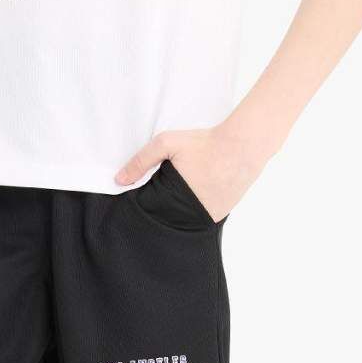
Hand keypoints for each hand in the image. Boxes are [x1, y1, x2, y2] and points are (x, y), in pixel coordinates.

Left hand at [114, 122, 267, 220]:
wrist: (242, 146)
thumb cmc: (205, 143)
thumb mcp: (166, 142)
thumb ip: (141, 160)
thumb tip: (119, 180)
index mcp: (172, 199)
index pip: (149, 211)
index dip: (145, 200)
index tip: (146, 191)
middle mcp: (188, 215)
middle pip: (165, 217)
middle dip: (162, 206)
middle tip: (169, 187)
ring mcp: (205, 219)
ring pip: (183, 220)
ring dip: (179, 210)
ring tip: (185, 189)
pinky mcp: (219, 217)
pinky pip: (200, 218)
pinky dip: (195, 210)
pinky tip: (199, 192)